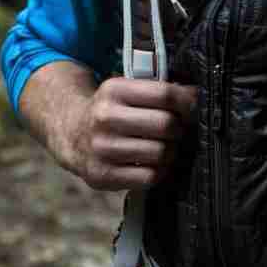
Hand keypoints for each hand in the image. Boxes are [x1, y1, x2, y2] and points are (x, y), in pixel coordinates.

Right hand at [60, 77, 196, 191]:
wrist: (71, 133)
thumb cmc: (111, 111)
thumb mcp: (127, 90)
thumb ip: (158, 91)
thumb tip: (196, 97)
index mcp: (114, 90)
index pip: (165, 94)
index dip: (187, 102)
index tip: (192, 108)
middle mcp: (105, 118)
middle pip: (166, 125)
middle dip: (179, 128)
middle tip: (175, 129)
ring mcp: (102, 149)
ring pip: (161, 153)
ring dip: (170, 151)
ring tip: (162, 146)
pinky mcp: (102, 175)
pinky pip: (150, 177)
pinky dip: (158, 171)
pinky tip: (151, 163)